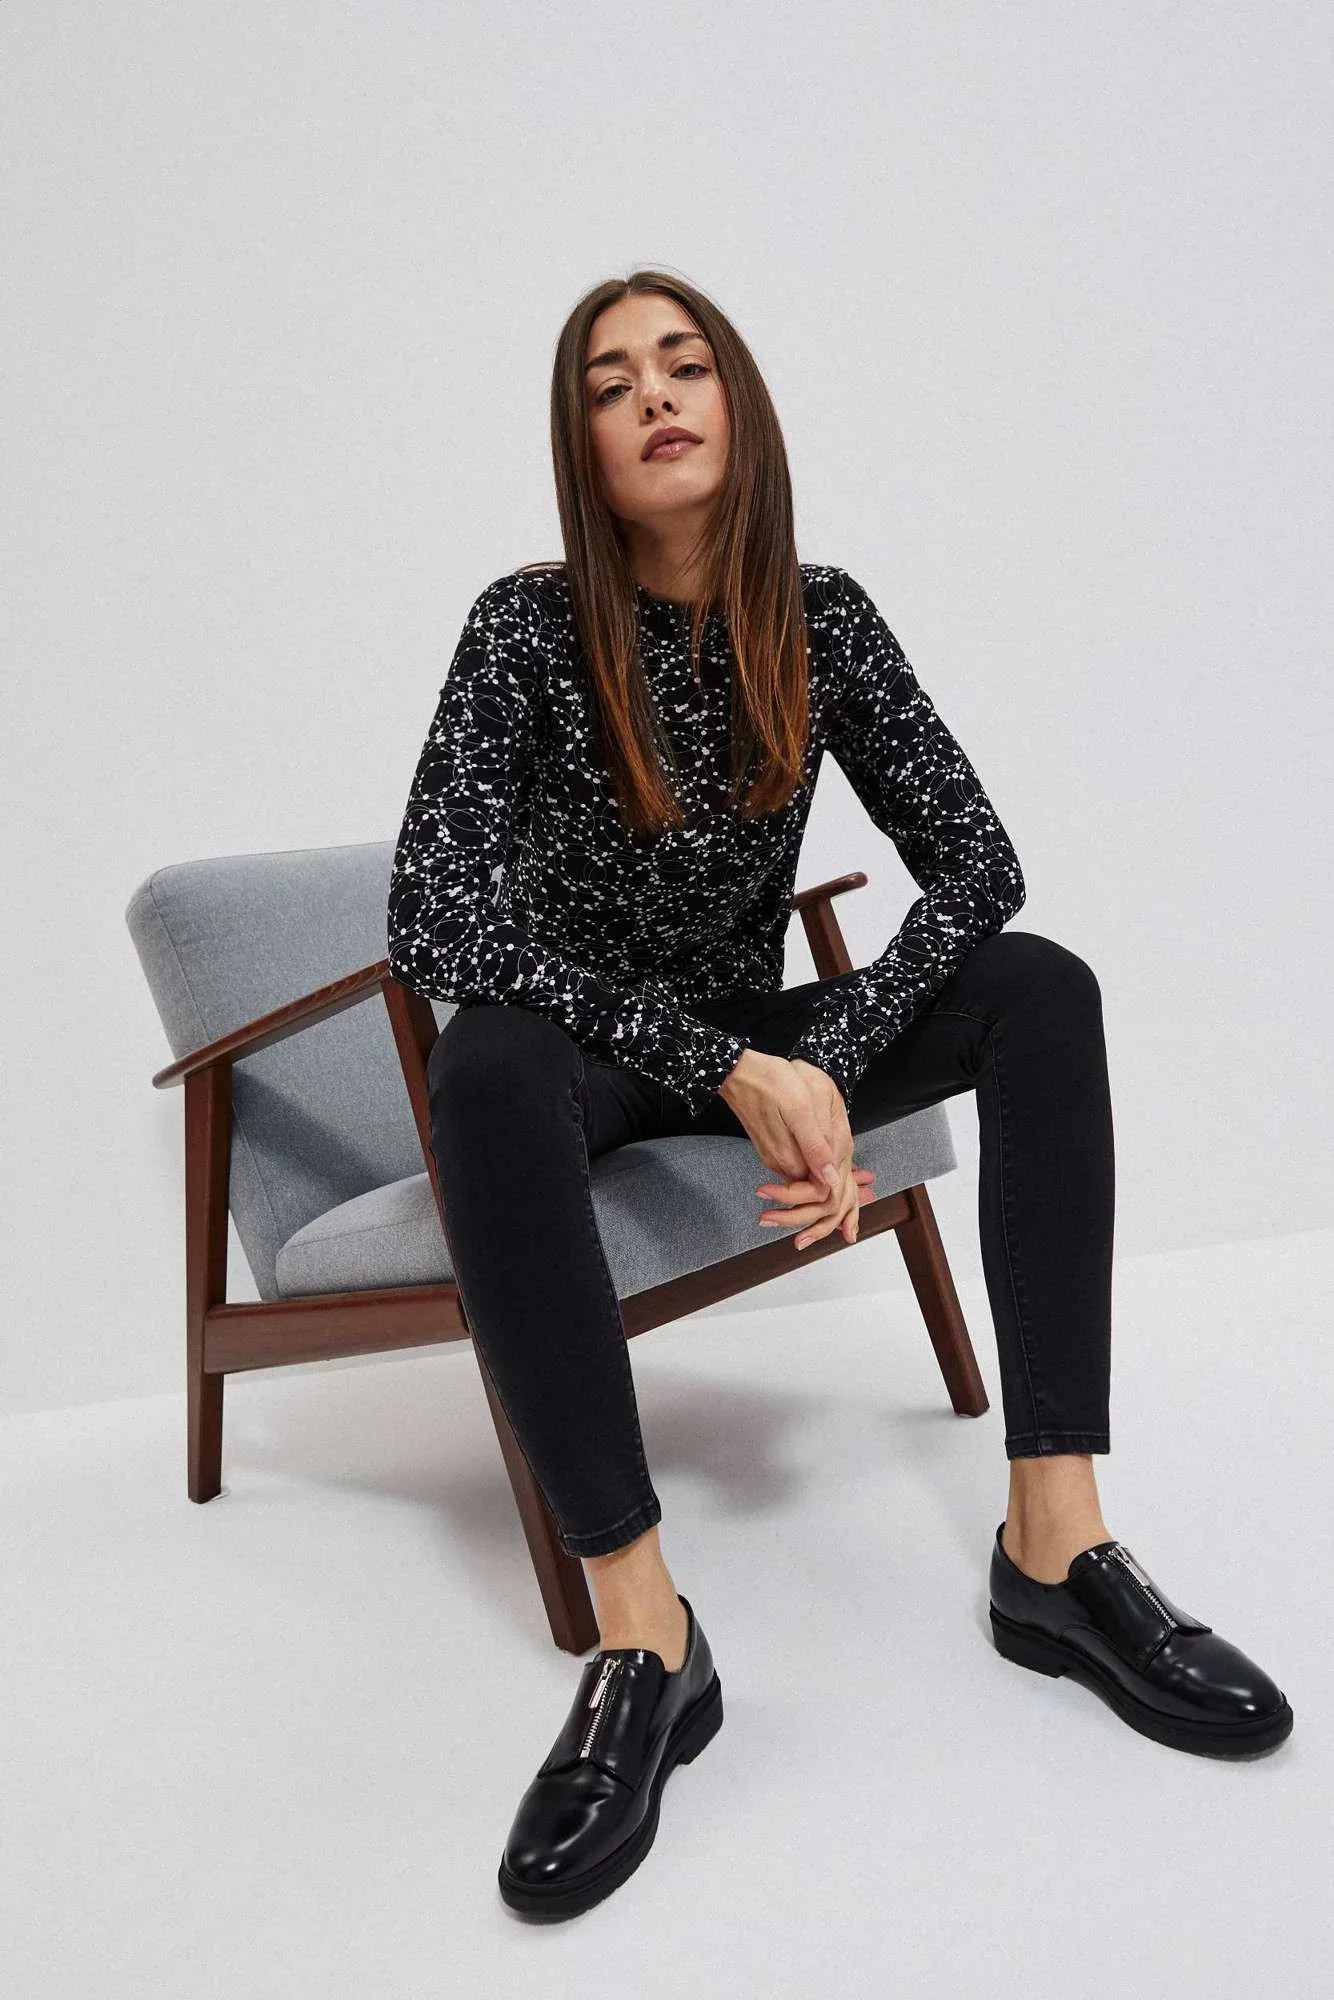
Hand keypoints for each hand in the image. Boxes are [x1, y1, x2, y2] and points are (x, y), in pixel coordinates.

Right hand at [719, 1050, 873, 1247]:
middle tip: (858, 1214)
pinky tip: (831, 1165)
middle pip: (811, 1197)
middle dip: (832, 1208)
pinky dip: (814, 1175)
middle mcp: (780, 1164)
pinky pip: (796, 1171)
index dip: (842, 1198)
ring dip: (824, 1191)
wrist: (736, 1072)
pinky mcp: (770, 1148)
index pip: (821, 1194)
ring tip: (858, 1184)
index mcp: (790, 1158)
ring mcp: (774, 1157)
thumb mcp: (799, 1109)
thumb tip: (830, 1178)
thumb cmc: (770, 1082)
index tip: (863, 1189)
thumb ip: (816, 1147)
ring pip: (804, 1185)